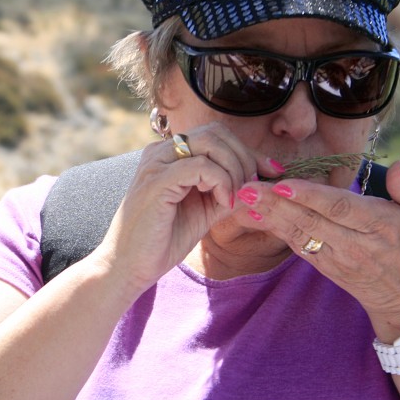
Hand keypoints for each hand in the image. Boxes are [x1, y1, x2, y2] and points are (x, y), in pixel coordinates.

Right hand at [90, 123, 279, 301]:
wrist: (129, 266)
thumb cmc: (161, 241)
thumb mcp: (204, 212)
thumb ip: (227, 192)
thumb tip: (261, 181)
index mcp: (168, 155)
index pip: (215, 135)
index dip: (247, 150)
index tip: (270, 171)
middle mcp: (160, 152)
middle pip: (216, 133)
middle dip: (245, 157)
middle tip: (252, 187)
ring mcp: (156, 164)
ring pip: (211, 144)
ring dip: (234, 169)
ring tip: (234, 198)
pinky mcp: (157, 181)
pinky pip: (201, 166)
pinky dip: (221, 182)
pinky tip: (223, 203)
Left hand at [233, 160, 399, 338]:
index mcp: (380, 226)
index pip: (340, 208)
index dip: (310, 196)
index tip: (283, 183)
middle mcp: (356, 244)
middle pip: (311, 221)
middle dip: (276, 204)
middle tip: (248, 187)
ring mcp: (338, 259)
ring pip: (300, 234)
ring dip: (270, 216)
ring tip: (244, 199)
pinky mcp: (327, 268)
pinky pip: (299, 247)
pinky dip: (277, 232)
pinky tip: (257, 217)